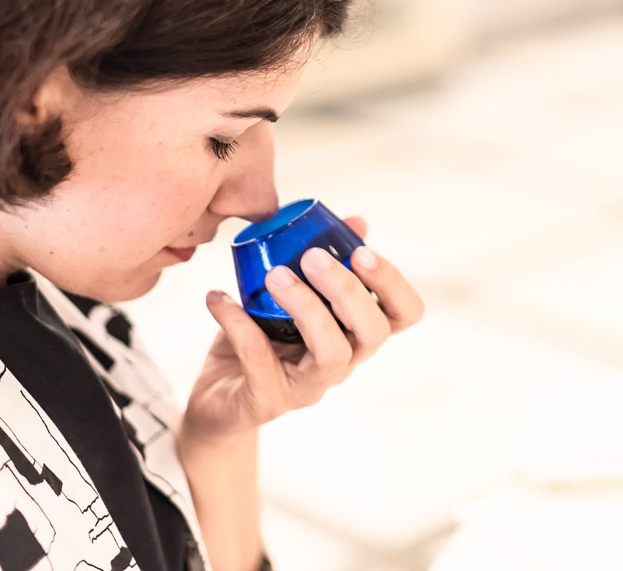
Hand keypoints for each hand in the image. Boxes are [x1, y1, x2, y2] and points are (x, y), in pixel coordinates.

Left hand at [180, 217, 422, 446]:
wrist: (219, 398)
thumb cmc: (260, 340)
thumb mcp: (290, 296)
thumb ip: (321, 261)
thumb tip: (357, 220)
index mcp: (355, 334)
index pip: (403, 314)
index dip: (392, 284)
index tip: (361, 251)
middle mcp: (343, 363)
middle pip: (374, 333)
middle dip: (349, 290)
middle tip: (313, 258)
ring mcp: (309, 387)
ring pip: (331, 354)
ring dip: (307, 308)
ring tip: (275, 275)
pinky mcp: (270, 401)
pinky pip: (260, 361)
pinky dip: (238, 323)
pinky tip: (219, 297)